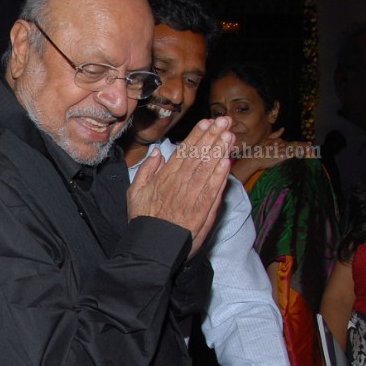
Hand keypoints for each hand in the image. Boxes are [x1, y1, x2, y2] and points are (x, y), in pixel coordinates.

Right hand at [128, 116, 234, 257]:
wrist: (152, 245)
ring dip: (219, 151)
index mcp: (164, 177)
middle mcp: (179, 184)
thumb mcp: (135, 191)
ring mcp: (192, 196)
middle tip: (224, 121)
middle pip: (198, 156)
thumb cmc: (143, 218)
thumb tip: (157, 153)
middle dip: (212, 137)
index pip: (184, 152)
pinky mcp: (202, 210)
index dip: (197, 136)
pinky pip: (213, 189)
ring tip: (229, 135)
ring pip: (207, 169)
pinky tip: (227, 162)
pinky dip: (220, 175)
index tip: (207, 122)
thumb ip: (146, 170)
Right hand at [229, 128, 313, 181]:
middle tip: (311, 145)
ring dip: (303, 148)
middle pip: (295, 144)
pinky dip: (298, 152)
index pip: (291, 142)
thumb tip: (283, 129)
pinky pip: (292, 154)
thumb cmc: (257, 150)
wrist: (254, 158)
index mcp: (278, 141)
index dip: (300, 143)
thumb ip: (275, 134)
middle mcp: (282, 144)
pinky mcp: (282, 156)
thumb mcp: (265, 139)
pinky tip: (304, 152)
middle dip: (303, 145)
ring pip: (295, 148)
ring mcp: (282, 150)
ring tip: (310, 148)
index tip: (307, 143)